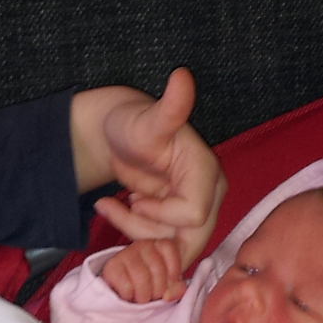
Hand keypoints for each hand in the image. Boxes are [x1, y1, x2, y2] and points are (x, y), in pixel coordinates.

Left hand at [70, 69, 225, 260]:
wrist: (122, 135)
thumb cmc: (134, 124)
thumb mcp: (148, 119)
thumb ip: (170, 106)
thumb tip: (181, 75)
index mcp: (207, 172)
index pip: (193, 214)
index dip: (160, 214)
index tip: (135, 197)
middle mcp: (210, 194)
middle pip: (187, 239)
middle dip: (148, 231)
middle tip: (121, 205)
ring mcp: (197, 210)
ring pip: (172, 247)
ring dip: (135, 232)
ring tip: (111, 205)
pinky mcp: (180, 222)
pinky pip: (163, 246)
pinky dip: (136, 237)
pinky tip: (117, 211)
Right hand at [101, 239, 186, 303]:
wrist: (127, 291)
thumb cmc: (152, 285)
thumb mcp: (169, 285)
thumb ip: (176, 288)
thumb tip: (168, 296)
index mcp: (159, 244)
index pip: (168, 247)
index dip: (173, 269)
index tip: (171, 282)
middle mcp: (142, 245)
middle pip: (157, 268)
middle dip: (158, 290)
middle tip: (153, 295)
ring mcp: (125, 254)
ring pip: (141, 277)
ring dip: (144, 295)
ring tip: (141, 298)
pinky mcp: (111, 267)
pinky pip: (126, 286)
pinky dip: (130, 296)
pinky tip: (129, 296)